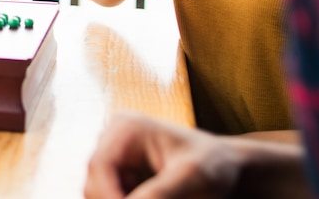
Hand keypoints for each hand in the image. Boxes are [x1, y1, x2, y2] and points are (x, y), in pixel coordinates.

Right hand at [85, 113, 240, 198]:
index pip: (98, 166)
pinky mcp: (119, 174)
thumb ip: (159, 194)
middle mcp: (112, 138)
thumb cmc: (214, 166)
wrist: (224, 167)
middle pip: (93, 183)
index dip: (107, 197)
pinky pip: (110, 197)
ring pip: (98, 194)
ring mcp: (113, 156)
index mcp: (126, 127)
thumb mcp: (192, 178)